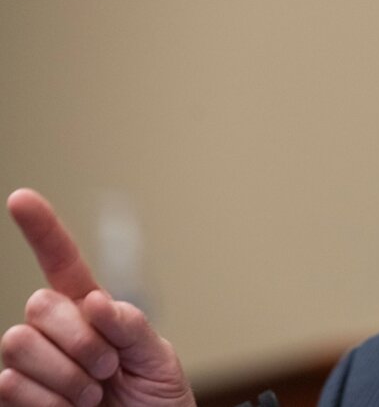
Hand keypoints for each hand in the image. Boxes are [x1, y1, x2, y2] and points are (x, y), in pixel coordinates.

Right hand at [0, 189, 194, 406]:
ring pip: (19, 343)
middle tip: (109, 369)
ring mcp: (32, 363)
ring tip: (93, 393)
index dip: (42, 230)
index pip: (62, 263)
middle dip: (81, 339)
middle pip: (38, 305)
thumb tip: (97, 303)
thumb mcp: (159, 358)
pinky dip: (49, 401)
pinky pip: (10, 384)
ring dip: (67, 374)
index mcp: (92, 310)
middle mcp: (55, 331)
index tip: (22, 198)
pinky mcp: (16, 396)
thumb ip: (133, 327)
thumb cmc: (155, 399)